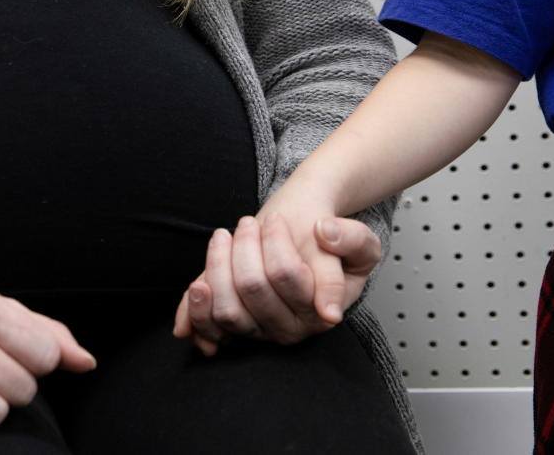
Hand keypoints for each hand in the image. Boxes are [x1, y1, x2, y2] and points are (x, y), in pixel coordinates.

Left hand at [173, 207, 380, 353]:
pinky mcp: (231, 329)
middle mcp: (288, 329)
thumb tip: (327, 237)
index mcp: (319, 311)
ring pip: (226, 308)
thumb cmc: (326, 244)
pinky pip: (208, 329)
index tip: (274, 220)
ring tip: (222, 236)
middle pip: (251, 288)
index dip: (274, 241)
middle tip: (248, 222)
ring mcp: (258, 332)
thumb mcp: (359, 241)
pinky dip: (194, 312)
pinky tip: (197, 287)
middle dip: (244, 246)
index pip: (285, 275)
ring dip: (217, 266)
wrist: (302, 245)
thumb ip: (353, 239)